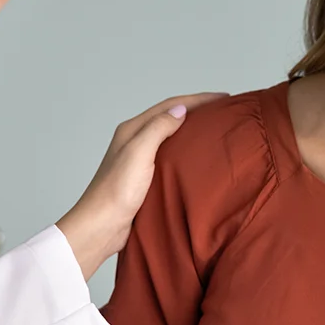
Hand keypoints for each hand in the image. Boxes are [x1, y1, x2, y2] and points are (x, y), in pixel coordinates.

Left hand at [57, 92, 225, 279]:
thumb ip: (158, 128)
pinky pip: (169, 157)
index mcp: (132, 130)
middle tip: (222, 111)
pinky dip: (185, 151)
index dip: (197, 100)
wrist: (102, 226)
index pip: (169, 106)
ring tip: (215, 131)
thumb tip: (181, 109)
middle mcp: (135, 141)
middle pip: (170, 118)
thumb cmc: (117, 190)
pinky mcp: (144, 178)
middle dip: (196, 111)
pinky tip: (198, 159)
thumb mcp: (139, 152)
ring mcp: (139, 160)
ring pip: (170, 137)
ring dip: (191, 130)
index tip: (223, 98)